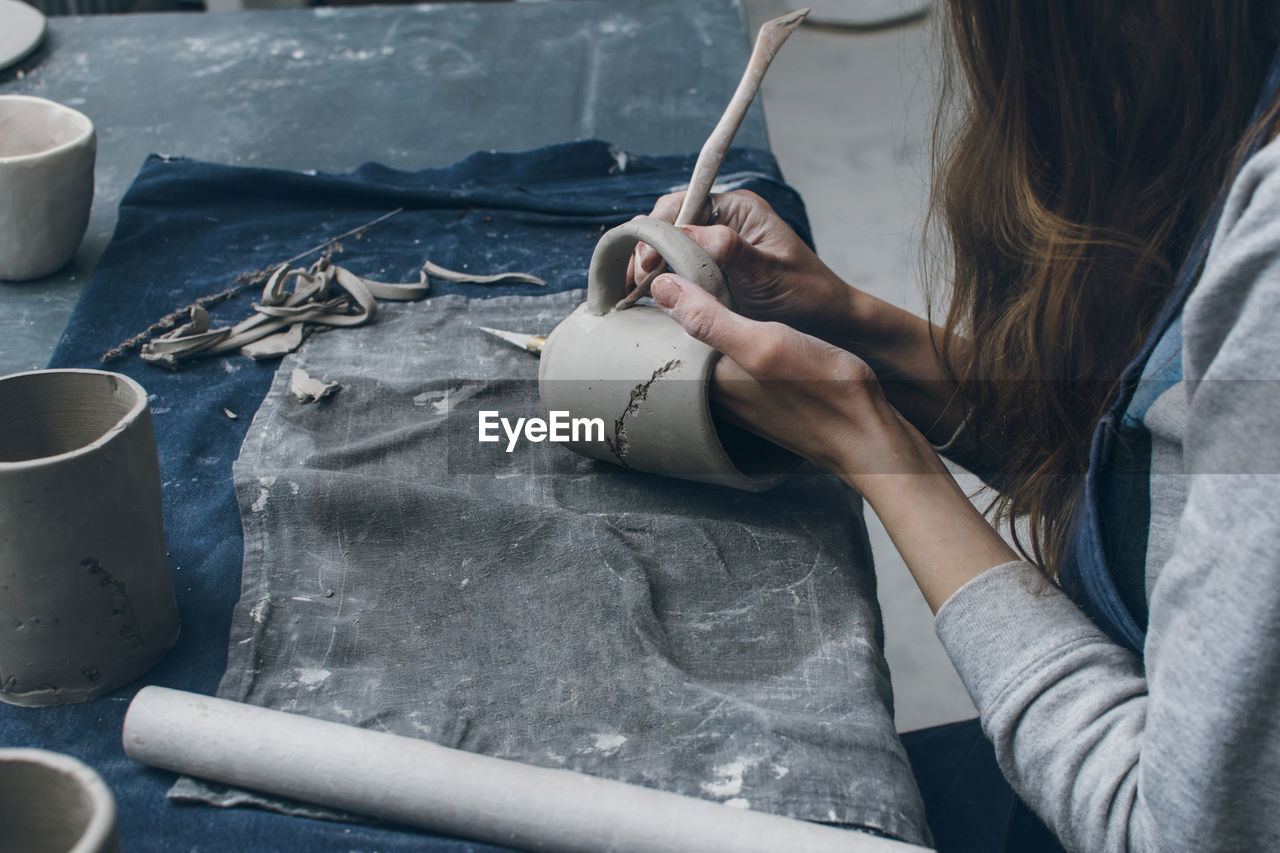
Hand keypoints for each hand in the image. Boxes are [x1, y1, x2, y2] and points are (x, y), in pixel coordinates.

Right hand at [627, 190, 854, 339]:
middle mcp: (724, 221)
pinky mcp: (714, 270)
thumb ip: (728, 251)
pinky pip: (678, 267)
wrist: (828, 322)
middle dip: (647, 249)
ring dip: (649, 266)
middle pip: (669, 223)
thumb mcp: (767, 274)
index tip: (648, 263)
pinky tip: (647, 296)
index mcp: (738, 209)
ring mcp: (717, 246)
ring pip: (669, 246)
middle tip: (636, 281)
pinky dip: (661, 280)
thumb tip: (684, 232)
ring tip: (634, 291)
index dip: (657, 231)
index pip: (682, 204)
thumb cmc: (805, 294)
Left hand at [650, 271, 1017, 611]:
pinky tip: (738, 318)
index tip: (652, 265)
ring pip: (702, 354)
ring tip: (697, 283)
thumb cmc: (821, 387)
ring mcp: (738, 398)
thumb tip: (660, 286)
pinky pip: (727, 363)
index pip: (660, 338)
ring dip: (698, 322)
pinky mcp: (760, 397)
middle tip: (671, 268)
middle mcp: (715, 394)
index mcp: (707, 382)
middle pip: (678, 347)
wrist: (866, 434)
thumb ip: (708, 317)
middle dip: (670, 312)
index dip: (654, 300)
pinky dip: (724, 338)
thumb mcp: (762, 342)